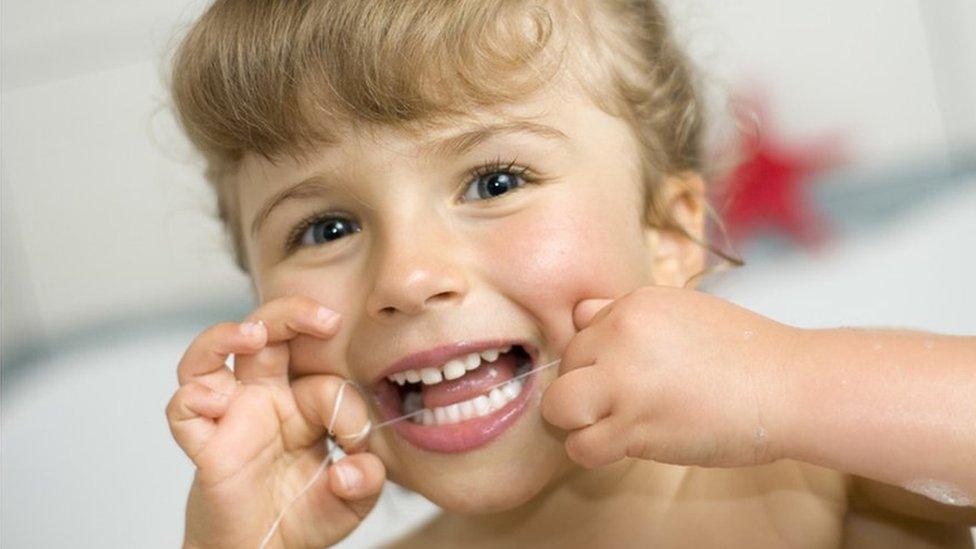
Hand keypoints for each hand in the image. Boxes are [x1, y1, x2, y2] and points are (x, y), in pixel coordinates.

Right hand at [166, 296, 383, 548]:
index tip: (358, 443)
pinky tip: (215, 400)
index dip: (348, 407)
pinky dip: (192, 396)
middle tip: (327, 318)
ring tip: (253, 334)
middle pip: (266, 332)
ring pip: (210, 354)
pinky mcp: (204, 443)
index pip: (325, 380)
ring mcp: (230, 416)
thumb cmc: (304, 516)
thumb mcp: (353, 498)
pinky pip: (183, 408)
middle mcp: (264, 398)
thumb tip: (352, 469)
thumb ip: (367, 479)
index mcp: (303, 402)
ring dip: (227, 334)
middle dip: (293, 313)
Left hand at [541, 286, 798, 469]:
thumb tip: (581, 316)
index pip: (581, 329)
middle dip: (587, 386)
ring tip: (608, 425)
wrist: (789, 387)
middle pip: (567, 364)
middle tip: (622, 403)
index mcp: (635, 304)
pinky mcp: (633, 425)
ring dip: (577, 420)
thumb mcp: (684, 312)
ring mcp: (624, 380)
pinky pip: (580, 445)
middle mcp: (621, 335)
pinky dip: (593, 451)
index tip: (625, 375)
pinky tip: (621, 446)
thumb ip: (631, 316)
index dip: (599, 357)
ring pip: (558, 406)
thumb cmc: (747, 354)